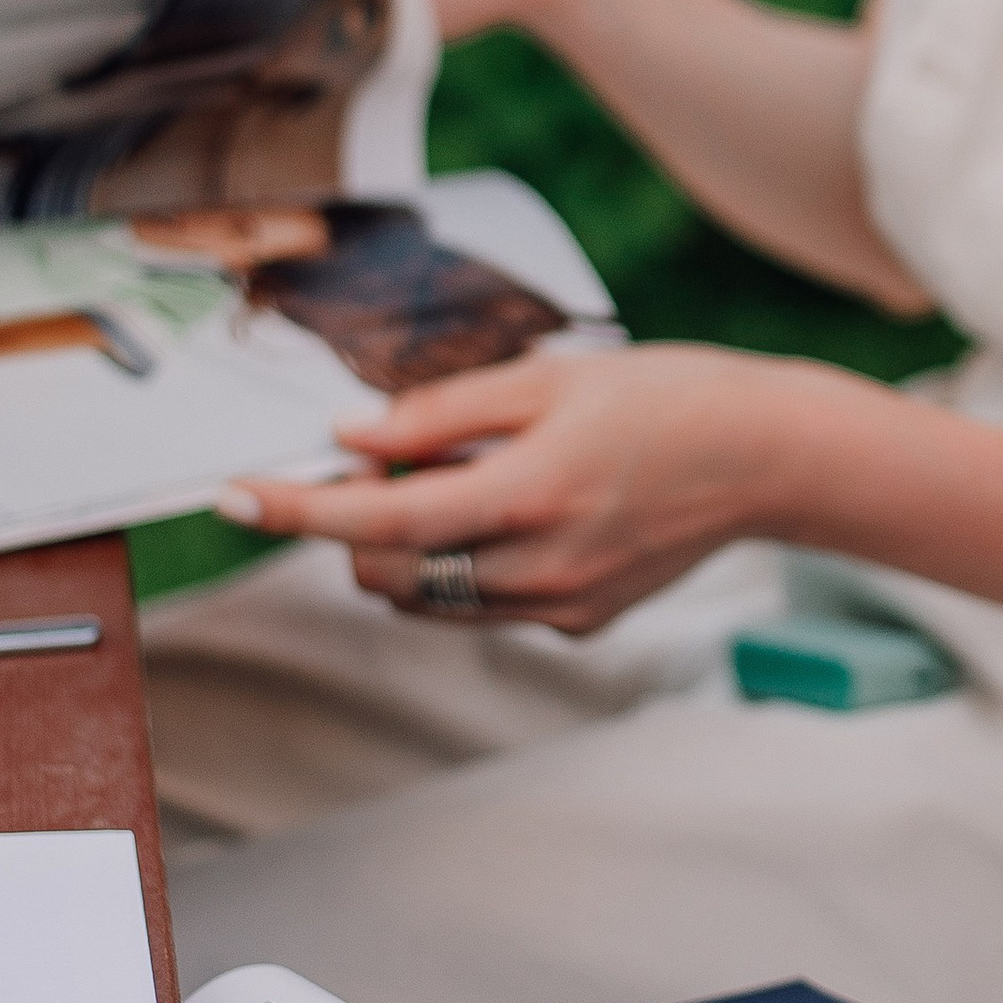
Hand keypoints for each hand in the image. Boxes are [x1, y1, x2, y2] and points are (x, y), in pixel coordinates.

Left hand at [217, 339, 855, 635]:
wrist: (768, 456)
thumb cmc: (667, 397)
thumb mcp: (550, 377)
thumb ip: (442, 411)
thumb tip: (350, 438)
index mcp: (529, 491)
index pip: (380, 519)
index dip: (295, 511)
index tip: (233, 497)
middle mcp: (539, 565)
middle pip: (388, 574)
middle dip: (353, 527)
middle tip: (377, 462)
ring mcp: (560, 605)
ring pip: (428, 598)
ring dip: (406, 550)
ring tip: (460, 480)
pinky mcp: (580, 624)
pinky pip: (484, 605)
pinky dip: (467, 565)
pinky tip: (523, 512)